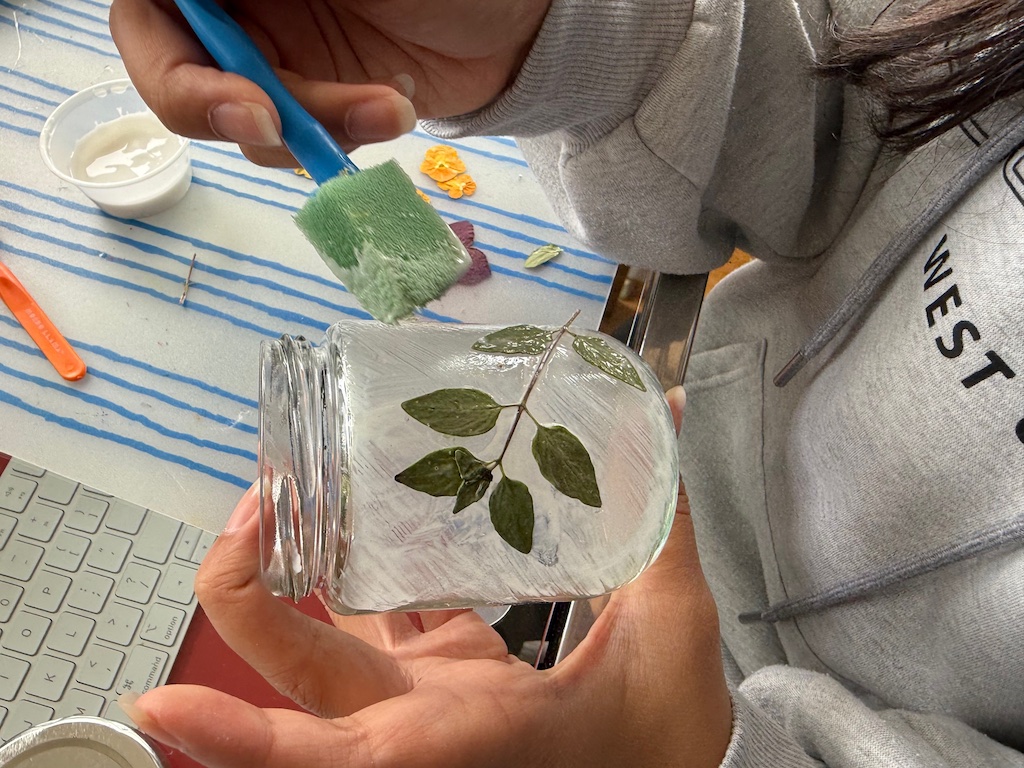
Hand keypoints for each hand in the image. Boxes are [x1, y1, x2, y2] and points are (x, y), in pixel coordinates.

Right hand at [108, 0, 549, 166]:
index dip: (171, 62)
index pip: (151, 14)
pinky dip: (343, 138)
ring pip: (247, 123)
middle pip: (179, 73)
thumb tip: (194, 3)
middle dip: (227, 109)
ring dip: (311, 126)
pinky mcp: (322, 103)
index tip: (232, 91)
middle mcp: (242, 8)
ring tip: (387, 104)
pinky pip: (303, 144)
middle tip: (274, 125)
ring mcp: (281, 58)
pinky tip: (395, 107)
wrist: (520, 20)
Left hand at [122, 387, 731, 767]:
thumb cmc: (663, 734)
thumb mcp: (669, 635)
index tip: (162, 698)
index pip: (333, 755)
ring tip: (287, 490)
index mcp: (458, 733)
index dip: (241, 736)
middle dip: (249, 594)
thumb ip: (661, 524)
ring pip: (330, 639)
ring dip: (292, 574)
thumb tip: (656, 414)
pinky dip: (366, 568)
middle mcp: (419, 720)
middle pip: (302, 669)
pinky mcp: (448, 677)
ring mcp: (427, 698)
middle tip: (253, 506)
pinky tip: (376, 508)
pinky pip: (386, 617)